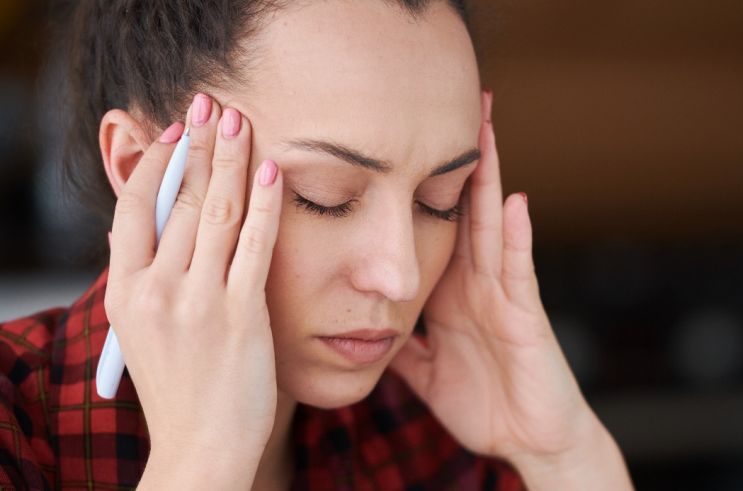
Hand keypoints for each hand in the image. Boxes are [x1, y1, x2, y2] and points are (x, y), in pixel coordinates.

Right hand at [104, 95, 281, 469]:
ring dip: (230, 159)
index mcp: (125, 292)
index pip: (133, 208)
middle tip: (211, 103)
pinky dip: (264, 203)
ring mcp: (200, 302)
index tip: (175, 130)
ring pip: (215, 212)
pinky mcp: (243, 314)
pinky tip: (272, 170)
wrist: (202, 448)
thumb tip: (170, 221)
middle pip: (178, 199)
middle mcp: (157, 290)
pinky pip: (256, 244)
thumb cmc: (179, 388)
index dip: (155, 162)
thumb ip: (154, 276)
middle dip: (198, 145)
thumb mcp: (145, 329)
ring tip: (239, 121)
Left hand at [390, 91, 630, 487]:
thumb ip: (398, 345)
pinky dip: (516, 237)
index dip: (421, 186)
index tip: (402, 146)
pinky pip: (519, 272)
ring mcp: (504, 295)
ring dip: (489, 178)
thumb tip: (360, 327)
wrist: (528, 440)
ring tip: (484, 128)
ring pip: (491, 226)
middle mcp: (477, 284)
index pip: (434, 228)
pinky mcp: (526, 316)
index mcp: (450, 293)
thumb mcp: (424, 371)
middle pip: (463, 209)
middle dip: (459, 159)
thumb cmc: (483, 403)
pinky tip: (513, 202)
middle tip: (453, 105)